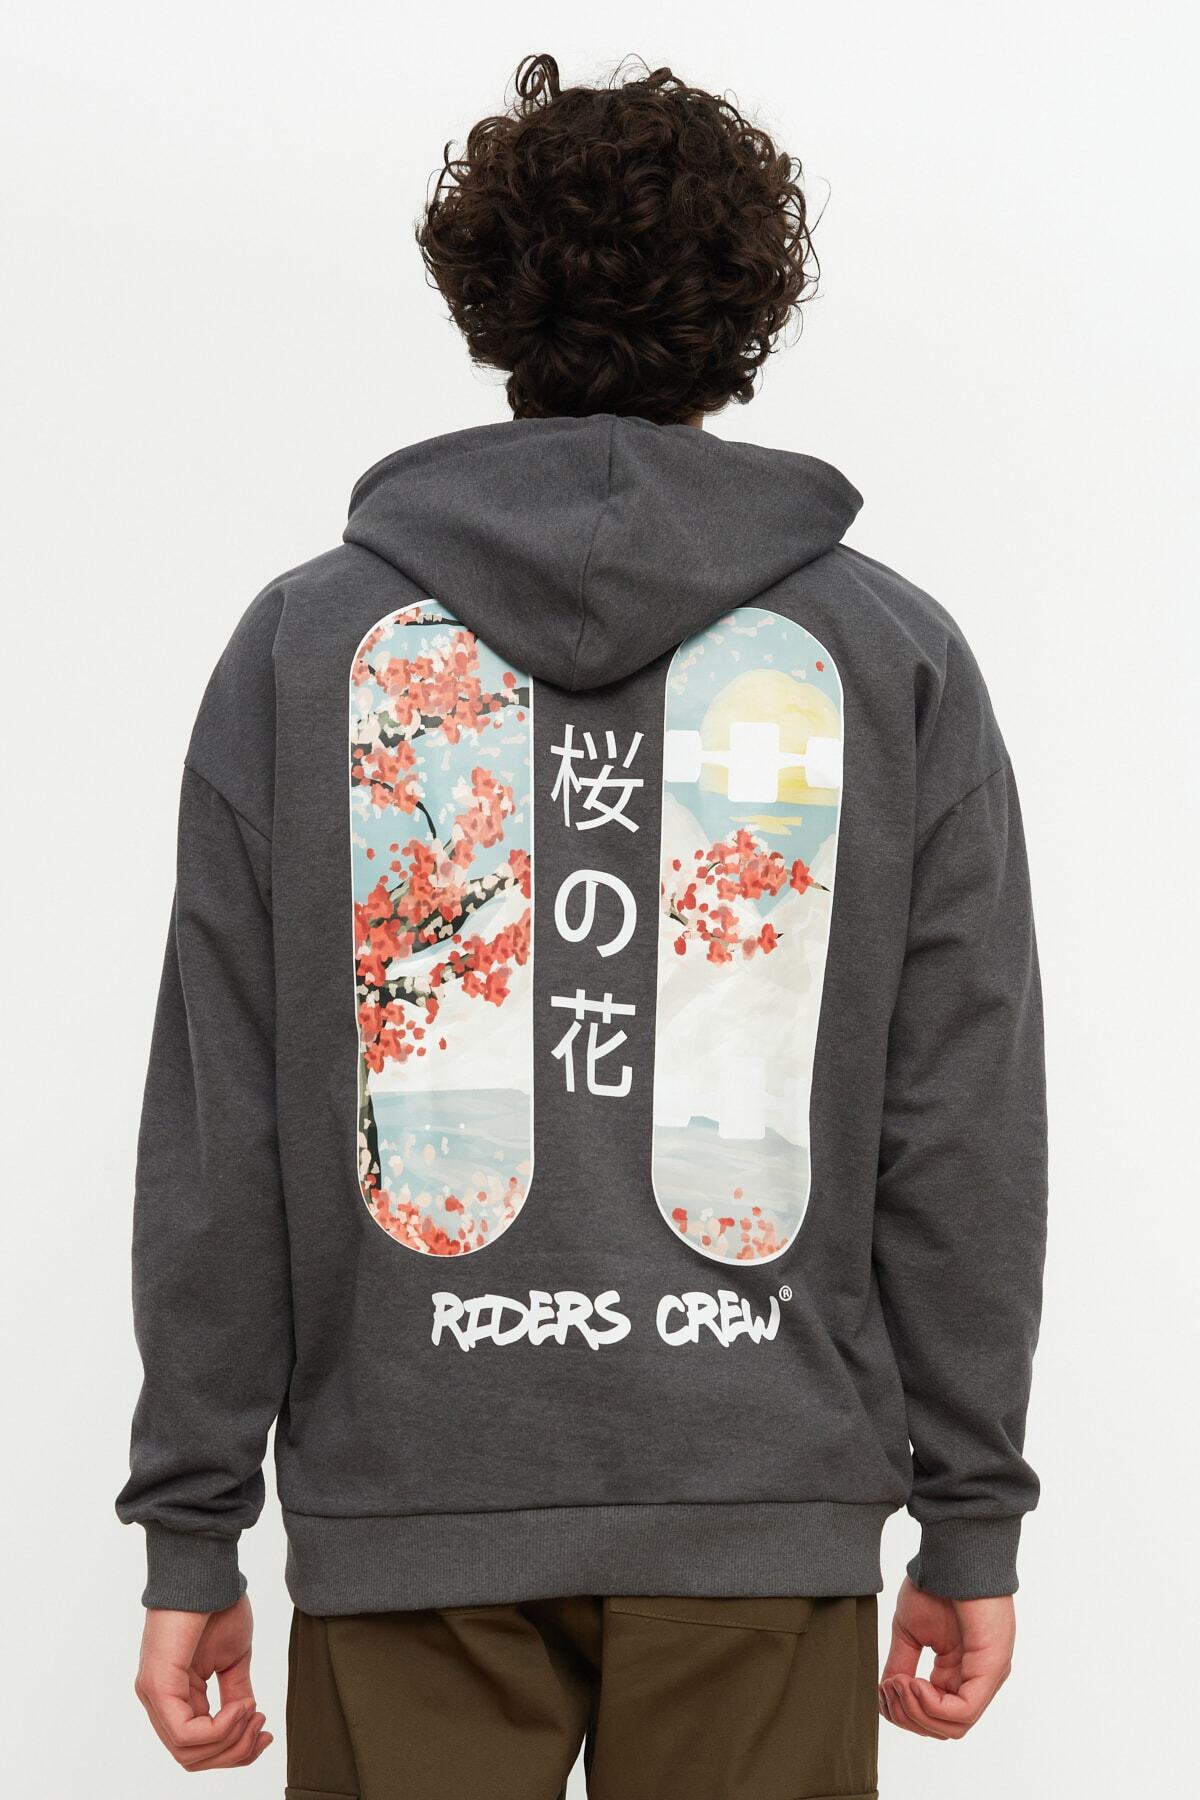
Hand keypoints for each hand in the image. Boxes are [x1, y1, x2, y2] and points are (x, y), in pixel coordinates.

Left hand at [134, 1592, 271, 1769]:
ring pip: (188, 1753)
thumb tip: (247, 1722)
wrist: (208, 1571)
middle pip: (193, 1759)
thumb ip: (234, 1693)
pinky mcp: (157, 1685)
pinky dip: (220, 1728)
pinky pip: (185, 1733)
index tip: (267, 1732)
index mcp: (175, 1697)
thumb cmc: (219, 1606)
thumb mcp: (233, 1660)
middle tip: (262, 1725)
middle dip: (235, 1751)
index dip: (236, 1751)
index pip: (199, 1748)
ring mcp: (154, 1695)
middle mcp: (159, 1702)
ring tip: (253, 1710)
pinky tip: (241, 1705)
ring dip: (231, 1739)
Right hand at [878, 1576, 1013, 1739]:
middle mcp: (975, 1681)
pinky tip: (913, 1682)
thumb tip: (886, 1695)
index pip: (934, 1717)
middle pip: (941, 1729)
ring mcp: (986, 1678)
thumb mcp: (909, 1632)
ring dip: (916, 1711)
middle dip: (907, 1715)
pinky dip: (931, 1705)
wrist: (953, 1556)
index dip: (904, 1712)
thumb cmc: (935, 1585)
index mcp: (957, 1673)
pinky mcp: (991, 1670)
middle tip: (889, 1687)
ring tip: (900, 1682)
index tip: (883, 1688)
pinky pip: (962, 1711)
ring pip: (952, 1727)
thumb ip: (900, 1664)